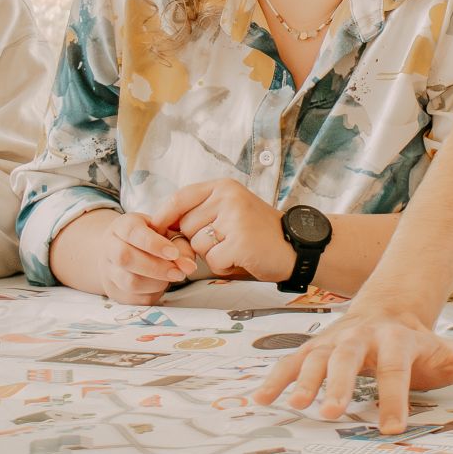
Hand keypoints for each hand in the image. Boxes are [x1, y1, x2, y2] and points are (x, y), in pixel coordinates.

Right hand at [88, 210, 191, 305]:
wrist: (122, 250)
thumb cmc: (150, 238)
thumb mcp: (165, 231)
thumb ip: (179, 243)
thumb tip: (189, 266)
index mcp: (122, 226)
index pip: (133, 232)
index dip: (154, 244)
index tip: (173, 253)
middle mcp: (110, 247)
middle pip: (126, 258)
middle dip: (156, 268)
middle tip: (179, 272)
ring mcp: (108, 271)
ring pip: (128, 282)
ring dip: (156, 283)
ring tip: (173, 277)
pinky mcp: (114, 291)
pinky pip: (133, 299)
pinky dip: (152, 294)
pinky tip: (161, 284)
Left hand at [151, 181, 288, 283]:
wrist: (296, 247)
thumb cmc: (260, 232)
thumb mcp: (231, 210)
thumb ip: (202, 212)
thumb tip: (162, 225)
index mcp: (224, 187)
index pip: (180, 198)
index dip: (163, 215)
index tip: (156, 229)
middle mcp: (228, 198)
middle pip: (185, 226)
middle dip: (196, 240)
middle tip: (224, 241)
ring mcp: (235, 219)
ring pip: (197, 245)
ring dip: (212, 255)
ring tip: (236, 249)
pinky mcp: (240, 242)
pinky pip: (213, 261)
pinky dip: (224, 266)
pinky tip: (242, 259)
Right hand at [252, 304, 452, 433]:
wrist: (387, 307)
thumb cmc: (420, 343)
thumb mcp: (452, 352)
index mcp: (396, 341)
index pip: (396, 370)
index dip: (394, 398)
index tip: (392, 428)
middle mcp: (360, 338)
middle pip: (348, 359)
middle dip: (338, 384)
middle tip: (330, 413)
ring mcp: (333, 341)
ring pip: (315, 358)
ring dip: (303, 381)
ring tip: (295, 406)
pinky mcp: (313, 348)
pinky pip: (290, 362)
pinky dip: (275, 379)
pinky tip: (259, 401)